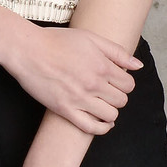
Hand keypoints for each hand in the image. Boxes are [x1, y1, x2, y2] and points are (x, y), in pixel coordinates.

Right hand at [1, 25, 140, 133]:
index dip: (125, 84)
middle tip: (107, 93)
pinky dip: (100, 128)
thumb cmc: (57, 41)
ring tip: (103, 105)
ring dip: (110, 112)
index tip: (116, 82)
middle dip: (117, 97)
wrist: (28, 51)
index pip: (129, 85)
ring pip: (110, 115)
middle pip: (121, 101)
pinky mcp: (65, 110)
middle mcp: (94, 84)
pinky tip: (102, 123)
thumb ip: (117, 52)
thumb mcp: (90, 38)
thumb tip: (138, 65)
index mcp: (102, 66)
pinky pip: (90, 127)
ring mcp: (79, 99)